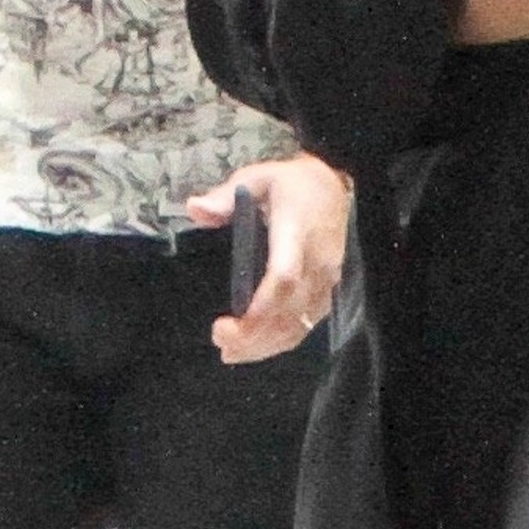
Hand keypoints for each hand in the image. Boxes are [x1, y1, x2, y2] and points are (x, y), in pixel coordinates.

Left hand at [187, 153, 352, 364]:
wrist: (334, 183)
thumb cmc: (292, 184)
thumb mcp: (256, 177)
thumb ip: (225, 196)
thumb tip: (194, 209)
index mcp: (296, 232)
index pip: (284, 276)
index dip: (259, 308)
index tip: (227, 323)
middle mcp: (316, 261)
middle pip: (289, 311)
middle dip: (254, 335)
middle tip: (220, 340)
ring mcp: (326, 279)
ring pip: (299, 325)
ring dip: (265, 345)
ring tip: (231, 351)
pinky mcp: (329, 289)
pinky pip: (307, 325)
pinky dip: (281, 341)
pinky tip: (256, 347)